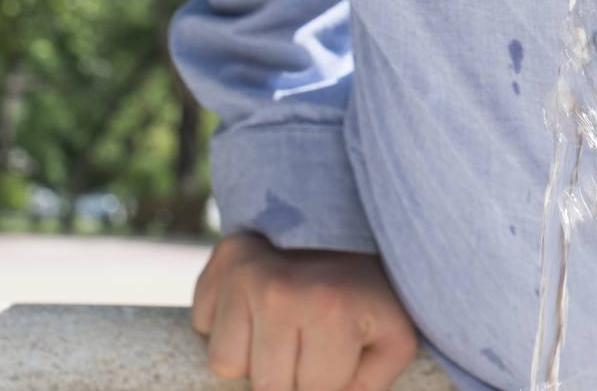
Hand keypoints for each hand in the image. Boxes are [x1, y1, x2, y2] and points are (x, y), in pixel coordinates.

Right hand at [191, 230, 419, 390]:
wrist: (352, 221)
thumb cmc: (374, 292)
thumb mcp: (394, 339)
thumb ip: (369, 385)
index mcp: (328, 309)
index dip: (331, 379)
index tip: (345, 345)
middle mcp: (277, 290)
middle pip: (266, 385)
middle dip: (293, 374)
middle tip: (316, 335)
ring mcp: (241, 274)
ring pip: (225, 363)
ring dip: (255, 355)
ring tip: (288, 321)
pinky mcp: (218, 263)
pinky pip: (202, 327)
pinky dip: (227, 326)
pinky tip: (259, 304)